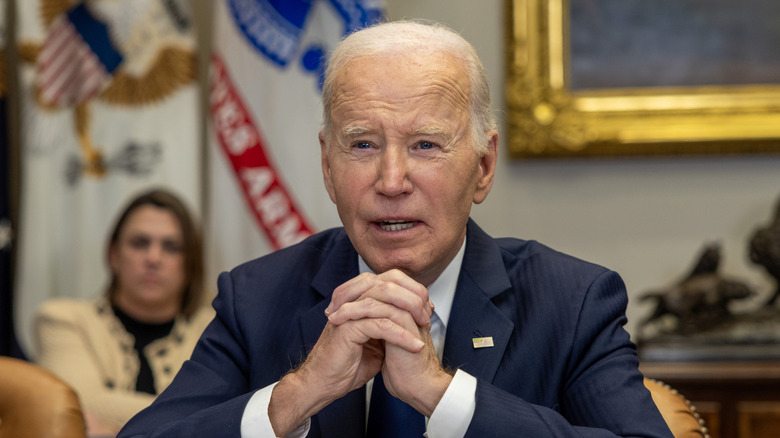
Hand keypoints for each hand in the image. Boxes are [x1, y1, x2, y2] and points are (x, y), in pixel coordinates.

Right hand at [268, 270, 432, 434]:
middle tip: (428, 314)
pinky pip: (380, 326)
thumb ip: (388, 328)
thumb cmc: (346, 365)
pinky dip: (400, 335)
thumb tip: (411, 322)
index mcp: (357, 300)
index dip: (411, 290)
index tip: (428, 308)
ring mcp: (348, 313)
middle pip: (387, 283)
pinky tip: (415, 345)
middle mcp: (351, 301)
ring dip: (409, 313)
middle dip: (412, 297)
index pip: (388, 281)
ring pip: (384, 300)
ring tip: (424, 326)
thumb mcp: (375, 343)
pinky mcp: (347, 328)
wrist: (324, 384)